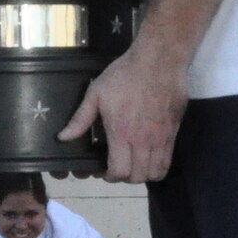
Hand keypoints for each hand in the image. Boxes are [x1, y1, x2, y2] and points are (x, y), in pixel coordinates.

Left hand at [60, 44, 189, 183]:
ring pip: (155, 173)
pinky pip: (168, 161)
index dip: (110, 177)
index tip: (105, 171)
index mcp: (122, 133)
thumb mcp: (96, 93)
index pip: (119, 171)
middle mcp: (143, 141)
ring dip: (143, 174)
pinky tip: (149, 156)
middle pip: (137, 177)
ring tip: (134, 164)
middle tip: (119, 166)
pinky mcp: (174, 132)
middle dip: (125, 177)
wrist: (159, 60)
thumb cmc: (125, 74)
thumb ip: (80, 119)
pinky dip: (158, 166)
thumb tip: (63, 138)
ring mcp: (161, 138)